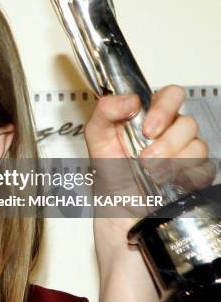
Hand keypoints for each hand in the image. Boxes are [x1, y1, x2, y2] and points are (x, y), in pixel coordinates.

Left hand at [86, 85, 209, 228]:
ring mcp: (186, 152)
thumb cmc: (109, 170)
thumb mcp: (97, 136)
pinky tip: (166, 181)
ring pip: (198, 146)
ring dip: (171, 163)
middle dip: (165, 143)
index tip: (147, 128)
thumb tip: (130, 99)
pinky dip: (184, 178)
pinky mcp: (196, 173)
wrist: (116, 206)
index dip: (165, 108)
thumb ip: (106, 110)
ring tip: (150, 173)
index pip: (172, 95)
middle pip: (188, 123)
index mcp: (150, 116)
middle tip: (144, 157)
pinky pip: (204, 170)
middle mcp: (170, 131)